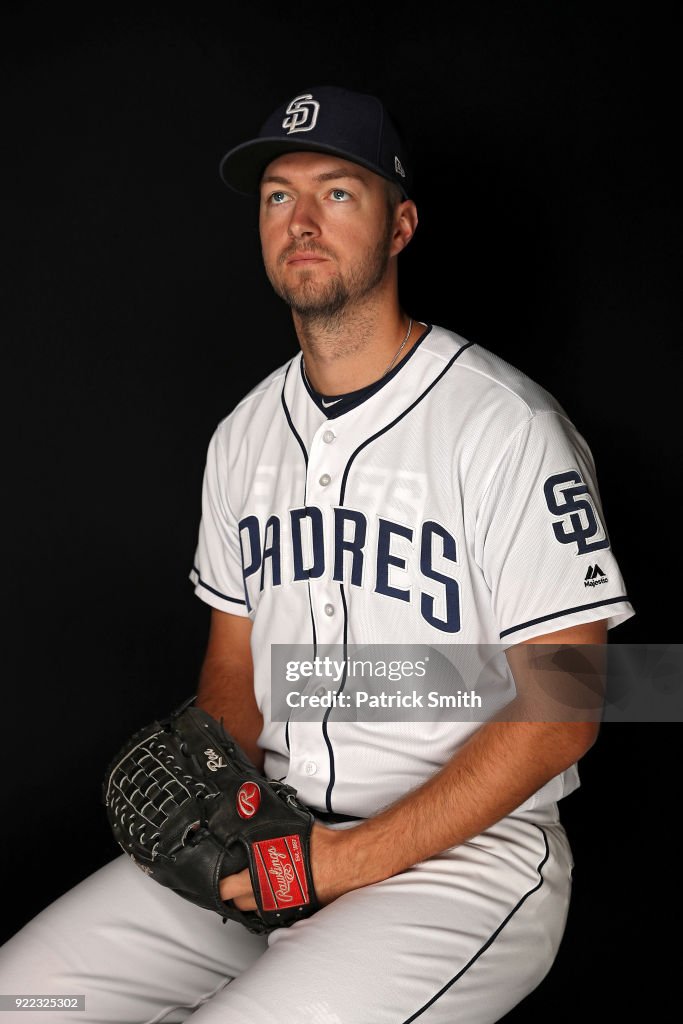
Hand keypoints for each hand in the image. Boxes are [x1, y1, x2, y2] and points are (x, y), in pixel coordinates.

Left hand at [219, 823, 349, 910]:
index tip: (211, 872)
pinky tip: (268, 891)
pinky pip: (271, 910)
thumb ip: (264, 823)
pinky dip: (266, 903)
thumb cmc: (317, 845)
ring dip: (246, 898)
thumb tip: (251, 808)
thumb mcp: (286, 824)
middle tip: (227, 878)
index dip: (215, 879)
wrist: (342, 863)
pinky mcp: (291, 911)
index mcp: (257, 875)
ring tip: (246, 884)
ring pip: (251, 908)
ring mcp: (278, 906)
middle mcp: (265, 895)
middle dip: (228, 891)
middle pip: (234, 901)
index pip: (224, 886)